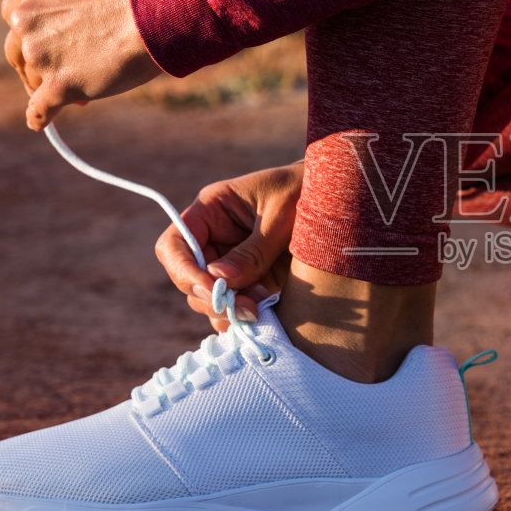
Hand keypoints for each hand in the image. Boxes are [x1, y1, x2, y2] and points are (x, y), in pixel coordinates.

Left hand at [1, 0, 161, 129]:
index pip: (14, 17)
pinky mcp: (58, 85)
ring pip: (34, 80)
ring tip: (82, 94)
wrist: (154, 11)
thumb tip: (72, 47)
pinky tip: (41, 123)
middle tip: (58, 74)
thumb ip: (67, 11)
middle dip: (36, 65)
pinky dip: (39, 117)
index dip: (30, 34)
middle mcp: (26, 19)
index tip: (43, 45)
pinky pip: (40, 109)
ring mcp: (39, 54)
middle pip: (19, 52)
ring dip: (50, 87)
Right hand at [155, 163, 303, 331]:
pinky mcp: (249, 281)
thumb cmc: (306, 192)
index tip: (212, 290)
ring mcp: (229, 263)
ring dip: (229, 311)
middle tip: (248, 309)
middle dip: (212, 298)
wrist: (337, 200)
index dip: (184, 271)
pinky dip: (241, 318)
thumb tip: (219, 280)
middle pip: (187, 279)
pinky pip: (231, 307)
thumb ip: (252, 250)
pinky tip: (265, 315)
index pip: (174, 245)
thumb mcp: (281, 218)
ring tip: (262, 308)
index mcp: (212, 211)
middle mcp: (213, 239)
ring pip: (208, 299)